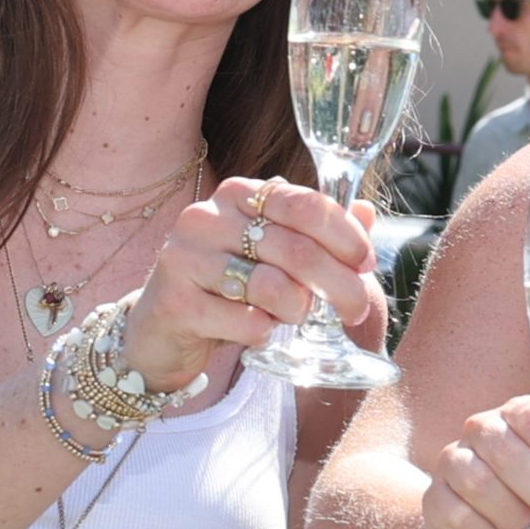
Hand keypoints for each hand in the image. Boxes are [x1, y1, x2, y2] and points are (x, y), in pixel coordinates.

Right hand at [122, 176, 381, 388]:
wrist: (161, 331)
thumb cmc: (227, 290)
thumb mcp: (274, 258)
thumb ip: (318, 234)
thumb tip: (369, 212)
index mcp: (237, 196)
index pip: (304, 204)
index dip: (345, 235)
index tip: (366, 263)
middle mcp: (206, 218)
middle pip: (296, 250)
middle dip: (340, 285)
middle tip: (357, 310)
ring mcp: (185, 258)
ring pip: (272, 287)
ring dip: (298, 310)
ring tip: (293, 316)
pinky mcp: (175, 302)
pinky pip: (247, 322)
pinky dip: (264, 332)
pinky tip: (255, 331)